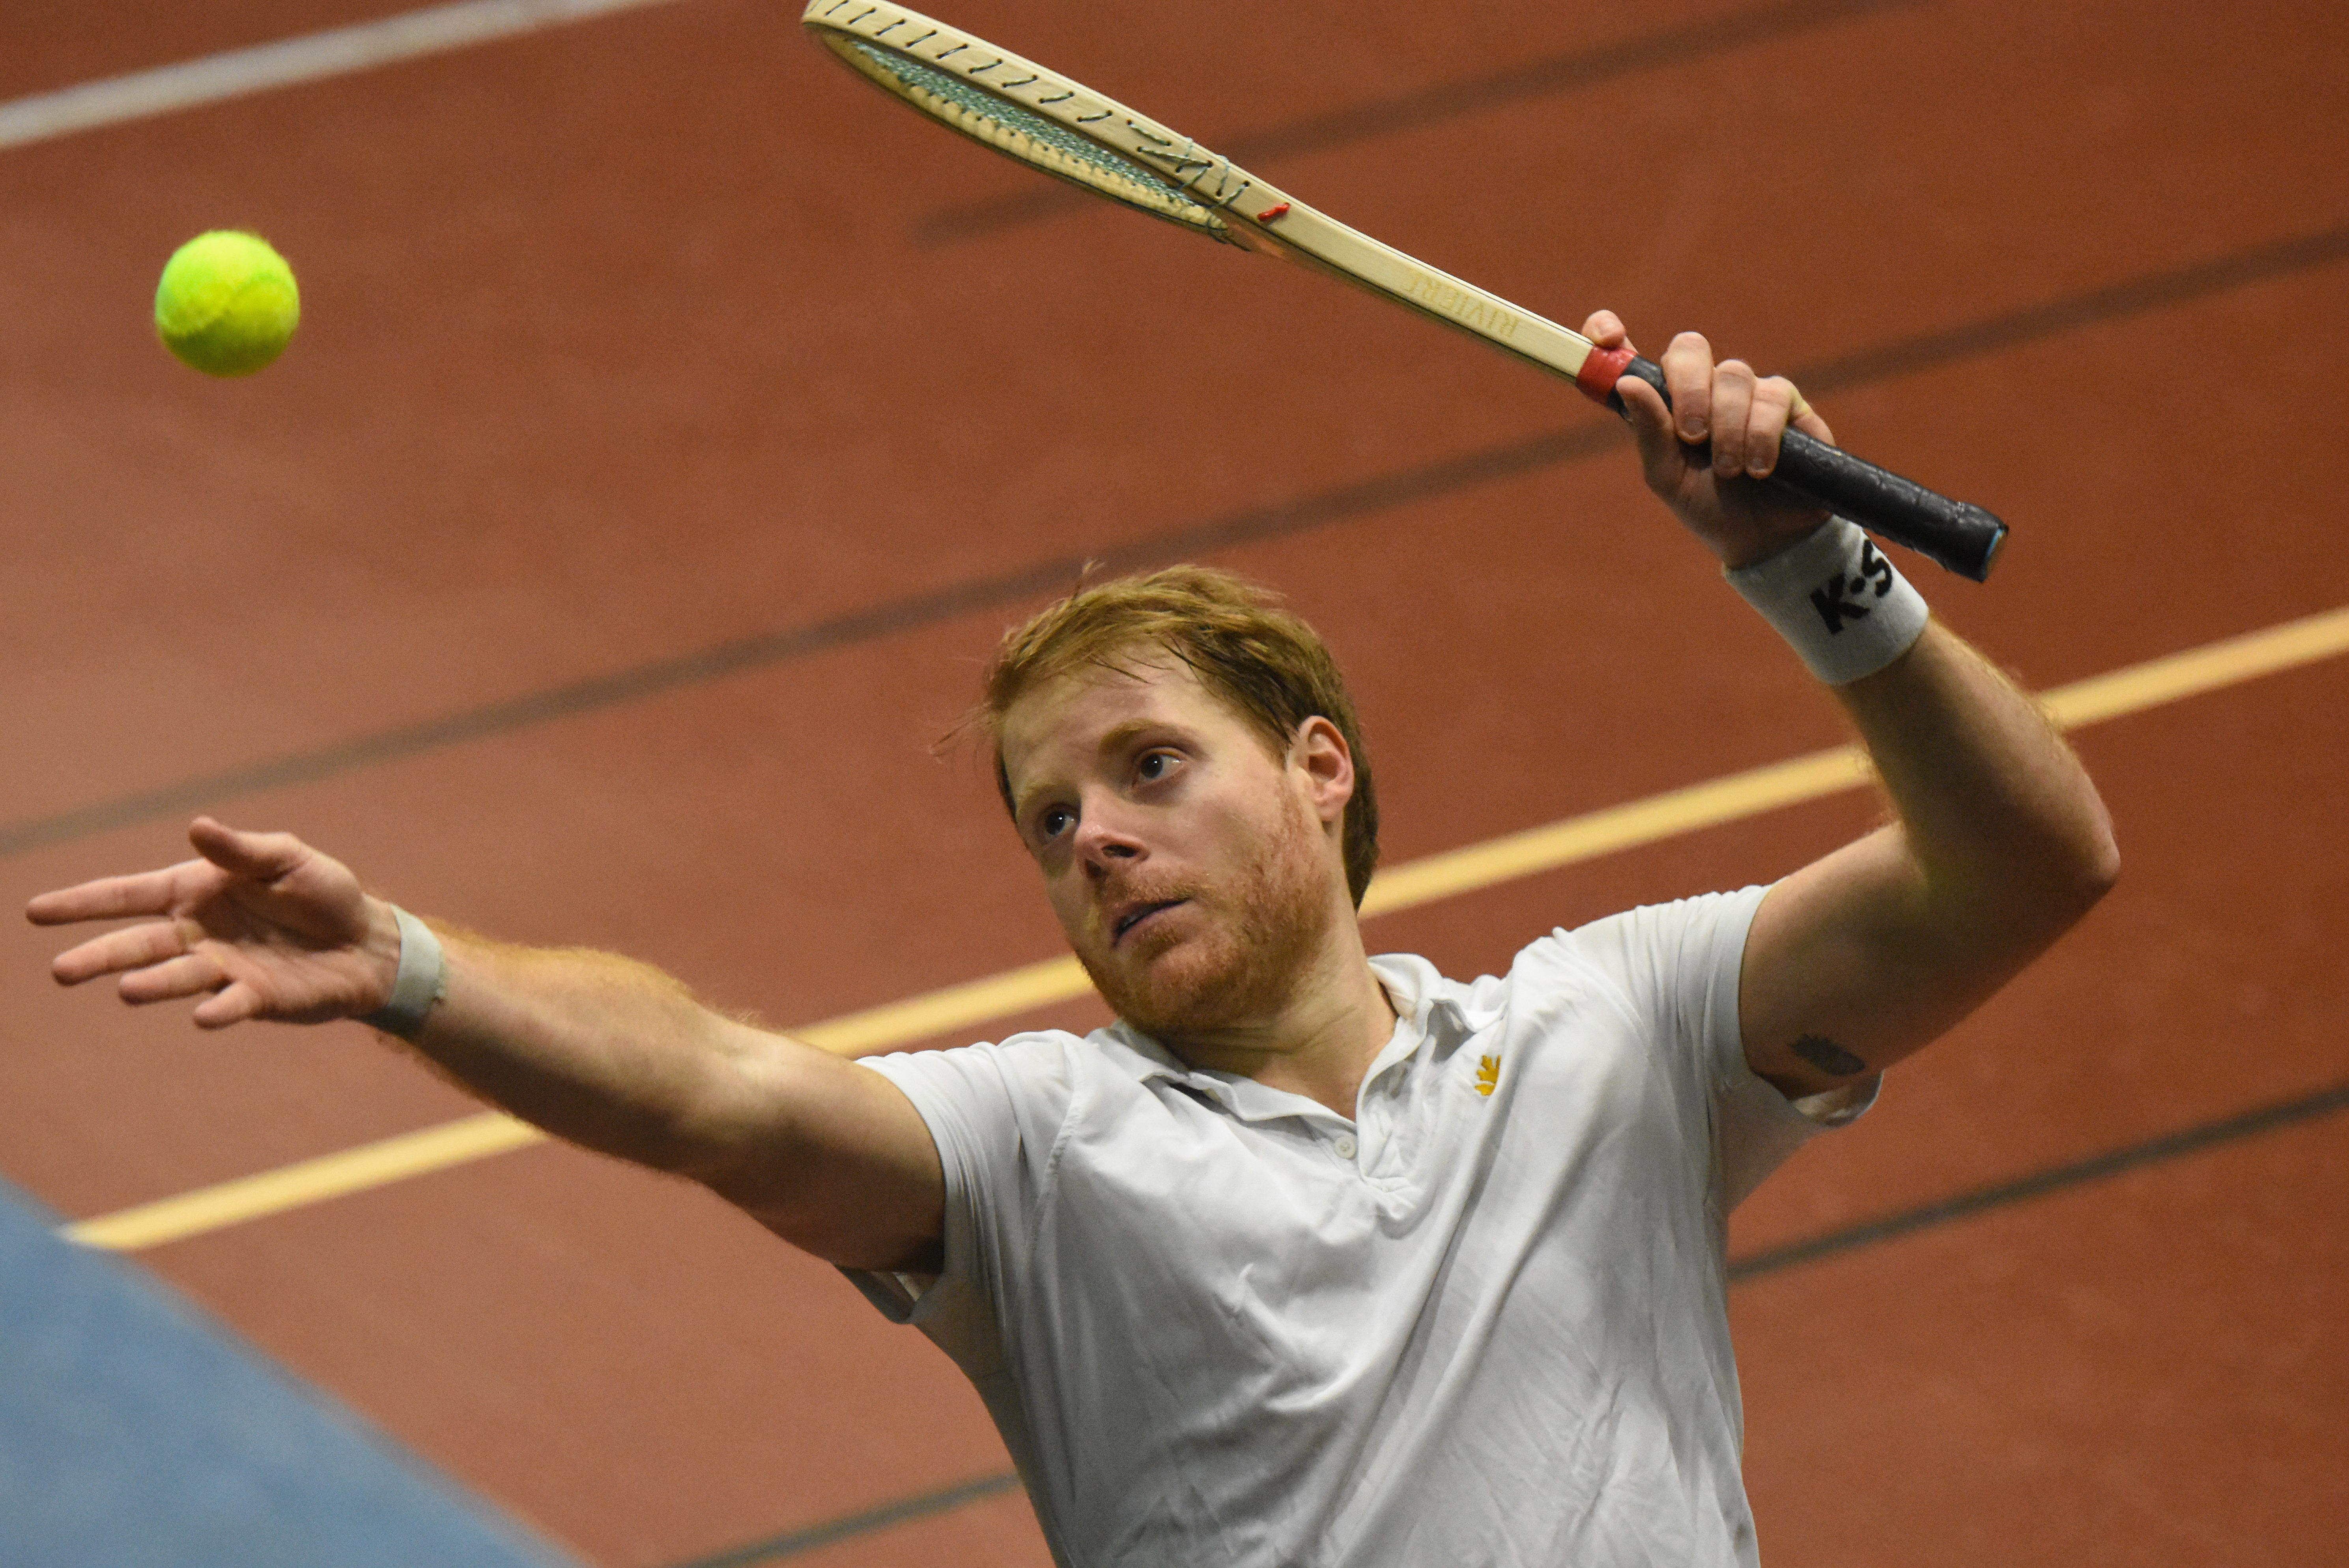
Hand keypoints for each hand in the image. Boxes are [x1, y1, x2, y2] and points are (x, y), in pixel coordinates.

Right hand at [26, 817, 400, 1028]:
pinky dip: (217, 1010)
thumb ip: (241, 849)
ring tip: (126, 990)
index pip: (128, 895)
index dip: (81, 903)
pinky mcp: (255, 998)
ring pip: (175, 978)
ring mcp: (222, 969)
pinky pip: (230, 1004)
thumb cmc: (322, 892)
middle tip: (61, 972)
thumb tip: (197, 826)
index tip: (34, 911)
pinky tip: (205, 1015)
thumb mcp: (286, 858)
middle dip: (99, 957)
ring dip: (152, 985)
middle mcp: (197, 934)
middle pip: (137, 946)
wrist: (367, 939)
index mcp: (195, 892)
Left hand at [1582, 310, 1838, 568]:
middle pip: (1689, 347)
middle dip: (1688, 389)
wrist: (1764, 539)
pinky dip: (1762, 434)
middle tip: (1692, 436)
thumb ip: (1648, 432)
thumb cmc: (1709, 506)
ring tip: (1731, 470)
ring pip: (1733, 375)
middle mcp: (1702, 387)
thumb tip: (1629, 383)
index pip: (1631, 352)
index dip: (1610, 331)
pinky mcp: (1786, 401)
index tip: (1606, 338)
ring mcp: (1745, 390)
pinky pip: (1772, 394)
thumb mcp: (1668, 478)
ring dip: (1728, 427)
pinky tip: (1760, 467)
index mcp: (1663, 402)